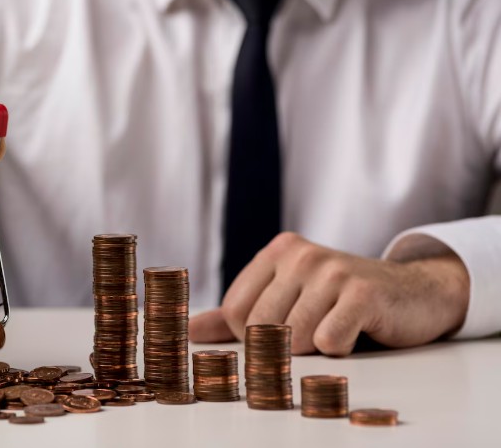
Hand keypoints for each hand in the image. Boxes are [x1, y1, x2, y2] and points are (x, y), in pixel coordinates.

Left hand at [189, 232, 469, 354]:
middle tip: (314, 332)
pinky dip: (340, 349)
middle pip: (261, 327)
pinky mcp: (362, 293)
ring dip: (314, 349)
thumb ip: (235, 315)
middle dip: (284, 345)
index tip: (281, 331)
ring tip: (336, 327)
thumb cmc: (342, 301)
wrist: (414, 293)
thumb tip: (187, 331)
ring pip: (293, 338)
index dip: (253, 336)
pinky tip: (356, 330)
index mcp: (278, 252)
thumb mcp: (288, 297)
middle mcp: (301, 255)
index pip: (234, 312)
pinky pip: (328, 342)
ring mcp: (332, 271)